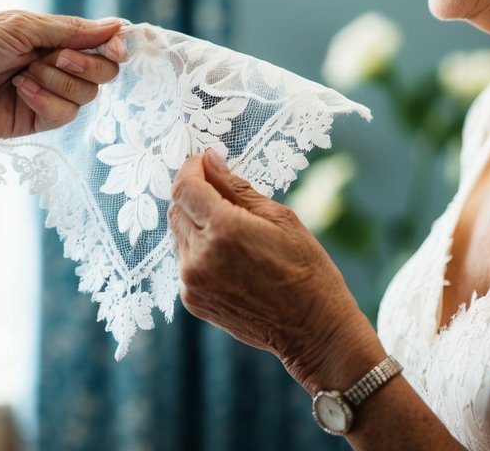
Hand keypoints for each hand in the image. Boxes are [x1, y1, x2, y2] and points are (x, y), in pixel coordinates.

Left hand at [0, 10, 125, 143]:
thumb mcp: (22, 26)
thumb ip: (70, 30)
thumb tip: (115, 26)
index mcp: (54, 37)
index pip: (100, 42)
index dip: (115, 45)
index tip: (118, 48)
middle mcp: (57, 65)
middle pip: (103, 71)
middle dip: (87, 64)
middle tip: (58, 58)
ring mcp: (50, 93)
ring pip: (87, 94)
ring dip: (58, 81)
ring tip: (24, 75)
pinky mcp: (39, 119)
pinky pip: (66, 114)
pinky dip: (46, 100)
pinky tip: (21, 91)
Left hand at [169, 149, 380, 388]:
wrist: (312, 330)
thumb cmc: (306, 270)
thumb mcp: (281, 218)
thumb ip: (237, 188)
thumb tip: (210, 161)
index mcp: (223, 230)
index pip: (185, 187)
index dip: (191, 169)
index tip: (204, 162)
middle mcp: (200, 256)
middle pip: (177, 209)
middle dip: (194, 194)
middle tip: (219, 190)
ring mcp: (192, 282)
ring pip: (178, 235)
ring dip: (195, 223)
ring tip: (230, 228)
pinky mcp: (192, 300)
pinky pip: (184, 261)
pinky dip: (198, 250)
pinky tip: (228, 256)